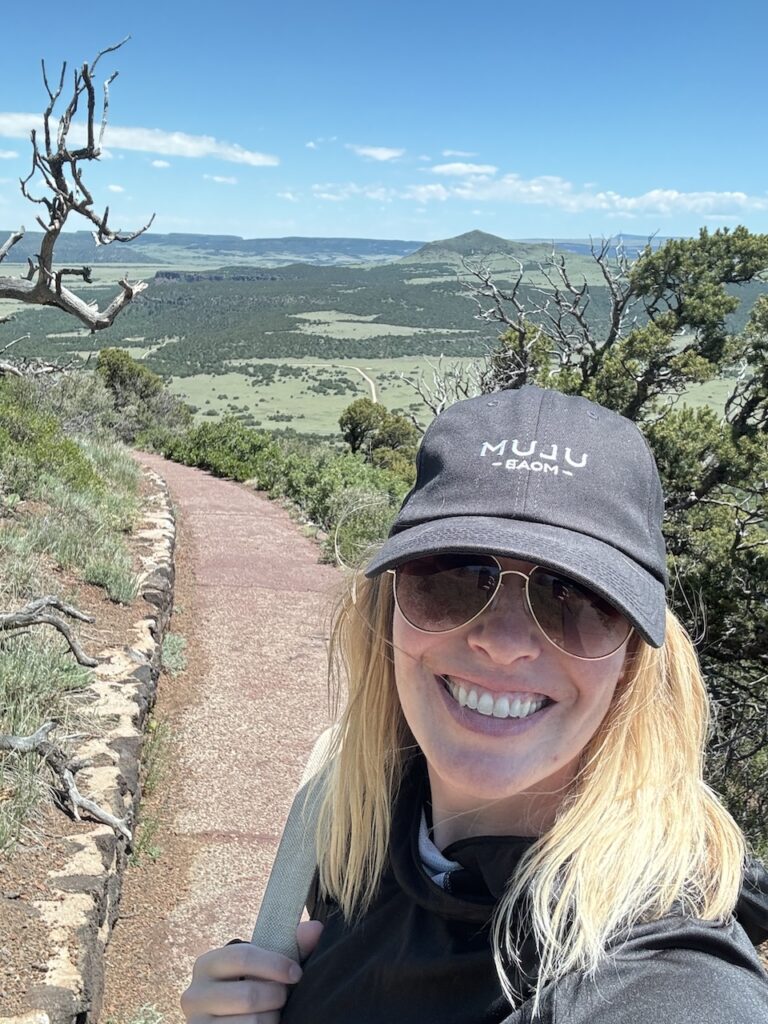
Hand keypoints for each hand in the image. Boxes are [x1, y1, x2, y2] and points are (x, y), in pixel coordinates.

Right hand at [181, 920, 323, 1022]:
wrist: (225, 1018)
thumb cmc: (249, 986)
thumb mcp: (263, 965)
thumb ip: (290, 946)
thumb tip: (316, 929)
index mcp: (207, 964)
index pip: (243, 956)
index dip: (275, 964)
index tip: (296, 973)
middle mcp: (194, 995)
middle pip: (248, 995)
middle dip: (276, 996)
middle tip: (284, 997)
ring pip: (251, 1023)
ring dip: (271, 1019)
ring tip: (273, 1013)